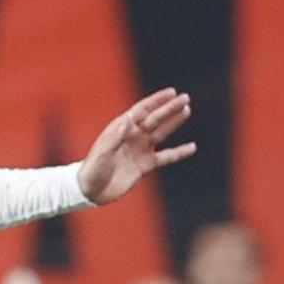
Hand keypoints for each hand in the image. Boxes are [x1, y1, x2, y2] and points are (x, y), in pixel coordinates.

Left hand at [76, 88, 196, 205]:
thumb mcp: (102, 152)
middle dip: (170, 108)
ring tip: (187, 110)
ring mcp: (140, 150)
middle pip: (155, 119)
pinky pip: (166, 157)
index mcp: (121, 128)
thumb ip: (115, 137)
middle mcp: (133, 136)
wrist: (91, 191)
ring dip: (174, 122)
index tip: (171, 92)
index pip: (142, 110)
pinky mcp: (145, 165)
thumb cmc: (93, 169)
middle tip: (186, 98)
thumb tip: (129, 119)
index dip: (156, 100)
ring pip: (162, 133)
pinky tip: (192, 147)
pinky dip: (179, 153)